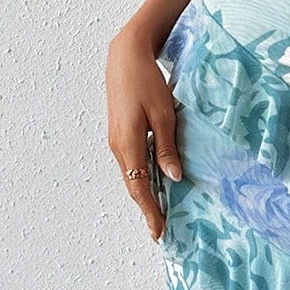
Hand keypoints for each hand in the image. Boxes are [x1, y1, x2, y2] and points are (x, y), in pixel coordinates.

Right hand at [106, 32, 182, 242]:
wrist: (125, 57)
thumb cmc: (146, 82)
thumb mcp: (163, 115)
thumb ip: (167, 147)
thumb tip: (173, 177)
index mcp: (128, 143)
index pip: (139, 187)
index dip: (150, 211)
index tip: (158, 231)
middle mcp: (118, 146)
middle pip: (132, 186)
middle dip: (146, 209)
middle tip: (159, 230)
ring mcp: (116, 140)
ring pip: (130, 176)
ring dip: (143, 196)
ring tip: (157, 213)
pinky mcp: (119, 134)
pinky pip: (130, 163)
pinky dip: (140, 179)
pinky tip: (152, 185)